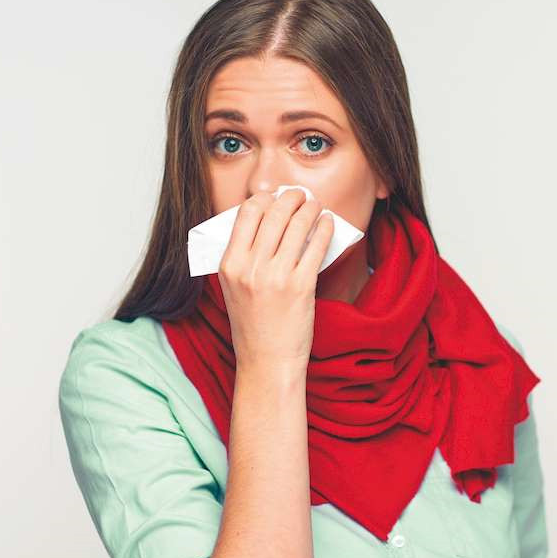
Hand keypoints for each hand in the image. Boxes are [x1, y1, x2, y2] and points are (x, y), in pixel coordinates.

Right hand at [217, 188, 334, 370]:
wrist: (267, 361)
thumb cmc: (252, 327)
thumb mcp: (233, 288)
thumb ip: (243, 257)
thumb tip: (267, 223)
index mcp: (229, 264)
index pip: (247, 213)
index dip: (264, 198)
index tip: (274, 197)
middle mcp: (250, 267)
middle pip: (274, 213)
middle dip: (291, 197)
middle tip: (300, 196)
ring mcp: (276, 276)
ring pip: (297, 224)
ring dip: (310, 208)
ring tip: (315, 206)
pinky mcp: (301, 285)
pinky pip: (316, 245)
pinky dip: (324, 228)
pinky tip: (327, 223)